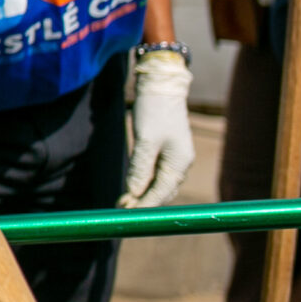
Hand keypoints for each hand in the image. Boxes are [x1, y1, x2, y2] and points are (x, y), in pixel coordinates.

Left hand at [123, 50, 195, 207]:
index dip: (143, 206)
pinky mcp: (166, 151)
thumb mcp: (145, 140)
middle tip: (120, 211)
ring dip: (142, 194)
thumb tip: (134, 193)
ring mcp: (174, 158)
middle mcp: (180, 164)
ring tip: (123, 203)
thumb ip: (140, 168)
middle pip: (162, 192)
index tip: (125, 215)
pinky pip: (156, 174)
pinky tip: (132, 187)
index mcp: (179, 163)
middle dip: (143, 203)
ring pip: (159, 184)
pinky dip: (144, 182)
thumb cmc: (154, 111)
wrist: (161, 86)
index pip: (161, 193)